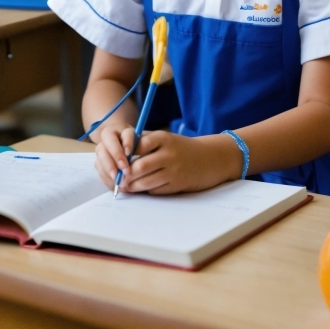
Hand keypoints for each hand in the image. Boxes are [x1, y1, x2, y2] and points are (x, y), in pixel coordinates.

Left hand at [95, 128, 240, 194]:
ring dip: (134, 186)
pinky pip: (156, 190)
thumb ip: (146, 143)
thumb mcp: (166, 139)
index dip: (124, 155)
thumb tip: (121, 155)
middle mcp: (168, 153)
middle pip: (139, 167)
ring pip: (146, 181)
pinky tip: (144, 188)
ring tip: (127, 186)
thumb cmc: (182, 148)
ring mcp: (174, 170)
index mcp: (163, 138)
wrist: (211, 158)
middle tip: (119, 179)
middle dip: (126, 175)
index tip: (118, 161)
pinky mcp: (178, 184)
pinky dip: (147, 190)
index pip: (136, 146)